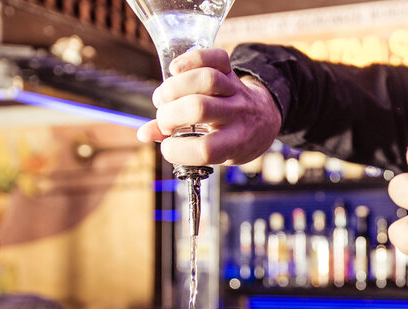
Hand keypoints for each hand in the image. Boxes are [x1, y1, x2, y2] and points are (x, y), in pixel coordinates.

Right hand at [136, 49, 281, 165]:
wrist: (264, 120)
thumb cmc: (232, 140)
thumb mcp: (215, 152)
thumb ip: (180, 143)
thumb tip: (143, 133)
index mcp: (235, 143)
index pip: (206, 149)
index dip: (178, 150)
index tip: (167, 146)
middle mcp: (238, 116)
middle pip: (200, 108)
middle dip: (170, 114)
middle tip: (164, 119)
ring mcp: (236, 91)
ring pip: (206, 79)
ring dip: (175, 87)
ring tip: (163, 98)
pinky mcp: (231, 72)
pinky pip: (215, 57)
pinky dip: (192, 59)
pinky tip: (175, 70)